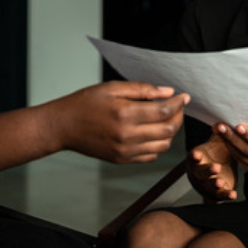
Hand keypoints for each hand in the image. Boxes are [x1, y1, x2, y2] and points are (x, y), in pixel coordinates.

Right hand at [55, 82, 189, 163]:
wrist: (63, 126)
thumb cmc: (85, 103)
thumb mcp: (112, 88)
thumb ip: (142, 90)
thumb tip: (168, 92)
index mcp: (125, 114)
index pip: (164, 110)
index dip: (178, 103)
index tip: (184, 97)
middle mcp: (127, 135)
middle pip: (168, 130)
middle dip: (178, 117)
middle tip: (177, 107)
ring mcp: (125, 150)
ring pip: (163, 145)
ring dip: (170, 132)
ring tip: (166, 119)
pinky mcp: (122, 159)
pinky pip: (151, 156)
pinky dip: (158, 145)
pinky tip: (153, 133)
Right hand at [188, 135, 237, 200]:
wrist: (220, 167)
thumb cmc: (215, 152)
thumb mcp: (218, 142)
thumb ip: (219, 133)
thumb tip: (219, 123)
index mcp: (196, 158)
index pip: (193, 157)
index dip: (194, 157)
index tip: (197, 155)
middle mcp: (199, 172)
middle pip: (200, 173)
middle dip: (207, 171)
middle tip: (216, 167)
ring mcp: (206, 184)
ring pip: (208, 186)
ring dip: (214, 184)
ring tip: (220, 182)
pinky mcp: (216, 193)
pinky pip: (220, 196)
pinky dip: (225, 195)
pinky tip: (233, 194)